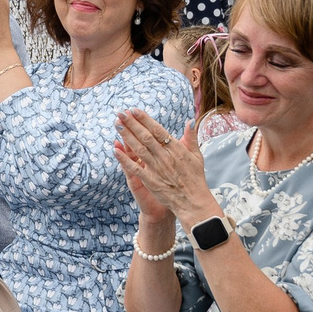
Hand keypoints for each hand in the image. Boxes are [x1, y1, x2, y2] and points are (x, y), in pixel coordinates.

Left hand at [112, 109, 212, 228]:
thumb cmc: (196, 178)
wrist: (193, 201)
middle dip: (132, 124)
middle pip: (145, 137)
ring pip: (139, 149)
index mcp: (176, 149)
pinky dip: (125, 159)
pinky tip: (115, 150)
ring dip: (126, 136)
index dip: (145, 120)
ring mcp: (157, 169)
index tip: (135, 110)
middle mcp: (165, 157)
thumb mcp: (197, 156)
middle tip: (121, 113)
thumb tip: (190, 121)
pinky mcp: (151, 181)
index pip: (157, 130)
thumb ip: (191, 138)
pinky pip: (135, 169)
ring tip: (117, 125)